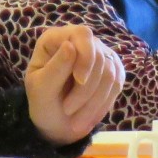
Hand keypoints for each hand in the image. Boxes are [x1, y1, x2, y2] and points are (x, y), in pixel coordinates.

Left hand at [23, 24, 123, 144]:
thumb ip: (55, 68)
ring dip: (94, 102)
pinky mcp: (113, 70)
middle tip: (68, 110)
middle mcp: (80, 42)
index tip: (80, 81)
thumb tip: (70, 45)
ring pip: (109, 74)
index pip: (82, 35)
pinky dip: (103, 104)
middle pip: (98, 57)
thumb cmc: (43, 102)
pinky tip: (89, 117)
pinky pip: (117, 85)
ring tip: (76, 122)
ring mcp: (99, 54)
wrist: (56, 122)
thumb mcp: (41, 88)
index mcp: (56, 39)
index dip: (86, 57)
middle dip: (86, 89)